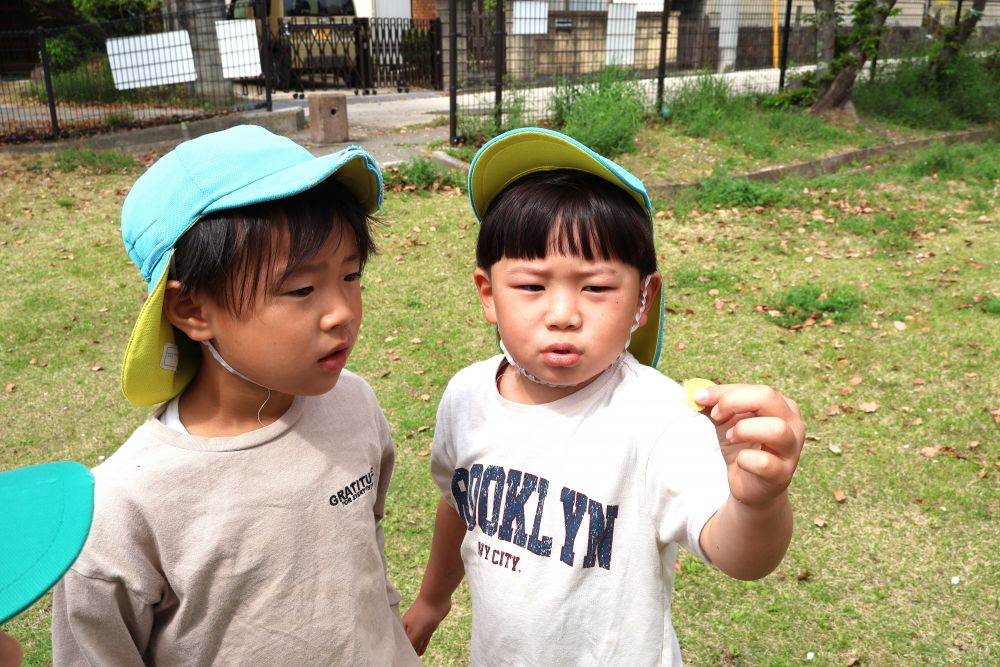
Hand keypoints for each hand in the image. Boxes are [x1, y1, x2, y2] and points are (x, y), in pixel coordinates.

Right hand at [402, 595, 451, 655]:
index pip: (401, 644)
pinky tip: (421, 651)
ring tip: (415, 659)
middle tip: (410, 661)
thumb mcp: (417, 632)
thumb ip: (412, 643)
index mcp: (404, 628)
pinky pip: (424, 637)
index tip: (403, 659)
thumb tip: (409, 653)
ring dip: (417, 648)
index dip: (402, 651)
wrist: (437, 597)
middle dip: (409, 651)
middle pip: (409, 642)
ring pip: (417, 640)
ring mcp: (419, 625)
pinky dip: (423, 644)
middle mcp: (409, 627)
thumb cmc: (424, 614)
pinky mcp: (428, 625)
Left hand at [695, 384, 803, 506]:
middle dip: (734, 402)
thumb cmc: (741, 446)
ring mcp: (791, 450)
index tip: (700, 398)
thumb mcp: (725, 421)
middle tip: (716, 416)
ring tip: (730, 437)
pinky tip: (739, 461)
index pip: (756, 389)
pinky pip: (764, 462)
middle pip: (769, 398)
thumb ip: (713, 406)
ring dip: (744, 430)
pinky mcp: (782, 474)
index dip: (725, 392)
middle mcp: (793, 424)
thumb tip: (697, 395)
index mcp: (782, 406)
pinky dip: (745, 459)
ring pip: (776, 429)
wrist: (749, 484)